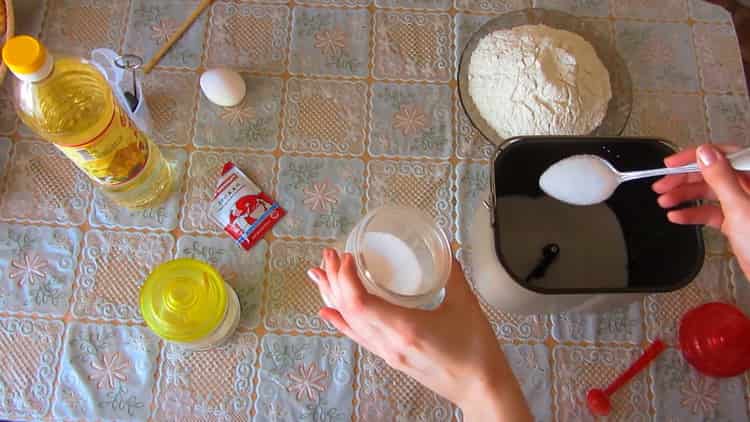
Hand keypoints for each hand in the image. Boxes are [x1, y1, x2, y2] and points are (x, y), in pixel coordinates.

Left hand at [307, 249, 531, 421]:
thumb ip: (453, 274)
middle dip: (334, 280)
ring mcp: (387, 352)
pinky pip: (358, 337)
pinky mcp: (390, 357)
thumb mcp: (466, 305)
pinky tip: (328, 311)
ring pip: (349, 322)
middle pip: (348, 310)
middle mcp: (389, 342)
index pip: (360, 303)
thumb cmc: (476, 351)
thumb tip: (446, 248)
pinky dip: (341, 321)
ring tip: (319, 274)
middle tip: (328, 255)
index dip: (345, 278)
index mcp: (405, 328)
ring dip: (333, 296)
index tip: (345, 256)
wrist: (480, 388)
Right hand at [653, 144, 749, 275]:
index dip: (694, 157)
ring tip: (665, 201)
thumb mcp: (740, 207)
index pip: (721, 155)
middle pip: (711, 174)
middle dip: (684, 179)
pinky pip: (710, 212)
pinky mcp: (736, 222)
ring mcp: (742, 204)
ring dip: (684, 196)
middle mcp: (748, 188)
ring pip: (708, 193)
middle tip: (662, 185)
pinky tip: (678, 217)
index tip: (672, 164)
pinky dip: (692, 214)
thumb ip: (722, 178)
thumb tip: (705, 154)